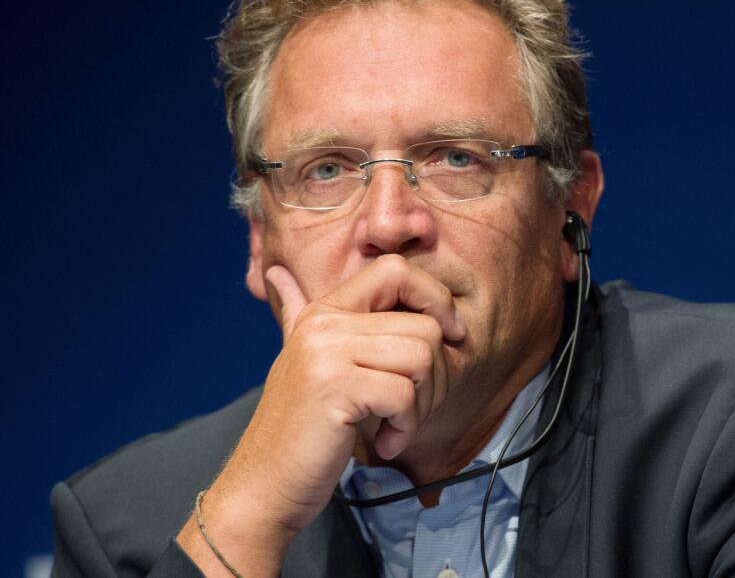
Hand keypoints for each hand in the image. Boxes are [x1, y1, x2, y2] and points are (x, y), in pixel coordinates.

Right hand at [177, 255, 464, 575]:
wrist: (263, 486)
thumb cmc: (299, 430)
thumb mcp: (303, 363)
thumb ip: (297, 314)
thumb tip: (277, 273)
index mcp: (324, 311)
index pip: (397, 270)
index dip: (435, 298)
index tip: (449, 336)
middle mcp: (324, 324)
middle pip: (425, 325)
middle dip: (437, 375)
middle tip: (411, 409)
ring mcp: (326, 353)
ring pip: (422, 357)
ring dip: (422, 405)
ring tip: (394, 426)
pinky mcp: (334, 388)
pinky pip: (405, 395)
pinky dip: (405, 427)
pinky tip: (383, 442)